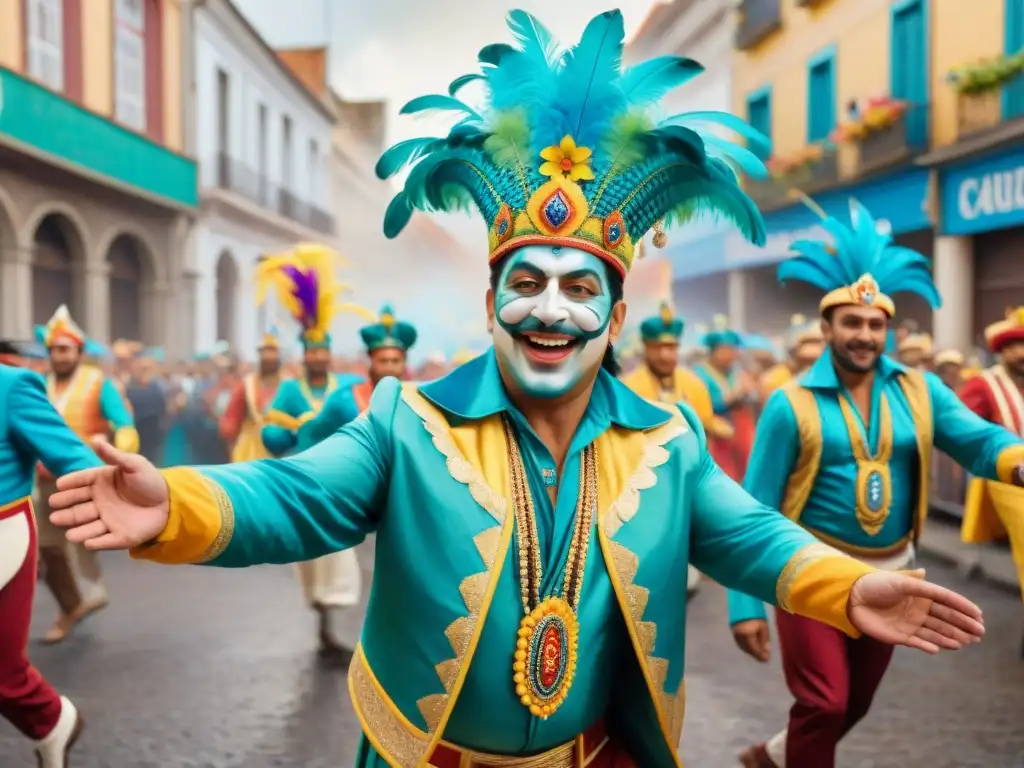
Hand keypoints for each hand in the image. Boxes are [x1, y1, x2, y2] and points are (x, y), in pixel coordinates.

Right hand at [47, 438, 169, 550]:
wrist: (170, 501)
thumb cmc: (150, 481)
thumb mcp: (134, 464)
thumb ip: (114, 455)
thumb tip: (96, 438)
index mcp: (101, 484)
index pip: (81, 484)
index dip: (70, 484)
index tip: (59, 485)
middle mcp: (100, 503)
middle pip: (79, 508)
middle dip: (66, 511)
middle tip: (54, 513)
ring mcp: (109, 521)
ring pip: (89, 526)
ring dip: (78, 530)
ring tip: (68, 533)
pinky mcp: (120, 536)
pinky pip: (106, 541)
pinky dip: (97, 543)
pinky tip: (88, 543)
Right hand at [732, 619, 770, 661]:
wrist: (742, 605)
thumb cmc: (755, 615)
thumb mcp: (763, 627)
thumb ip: (765, 640)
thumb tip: (767, 652)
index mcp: (747, 636)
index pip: (755, 650)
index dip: (761, 656)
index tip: (767, 660)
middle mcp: (740, 638)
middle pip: (749, 650)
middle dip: (757, 655)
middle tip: (764, 658)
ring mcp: (735, 636)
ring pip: (744, 648)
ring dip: (752, 652)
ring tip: (759, 653)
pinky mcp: (734, 633)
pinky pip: (741, 644)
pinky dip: (747, 647)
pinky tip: (752, 647)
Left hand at [848, 569, 983, 652]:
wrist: (852, 598)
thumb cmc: (875, 584)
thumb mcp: (898, 581)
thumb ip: (915, 582)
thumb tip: (925, 572)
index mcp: (921, 595)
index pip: (947, 602)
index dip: (963, 608)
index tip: (979, 615)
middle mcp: (919, 610)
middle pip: (946, 619)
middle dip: (963, 625)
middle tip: (979, 632)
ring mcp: (911, 624)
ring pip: (936, 632)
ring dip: (951, 637)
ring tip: (965, 642)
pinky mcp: (900, 636)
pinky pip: (919, 642)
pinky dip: (929, 645)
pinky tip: (940, 648)